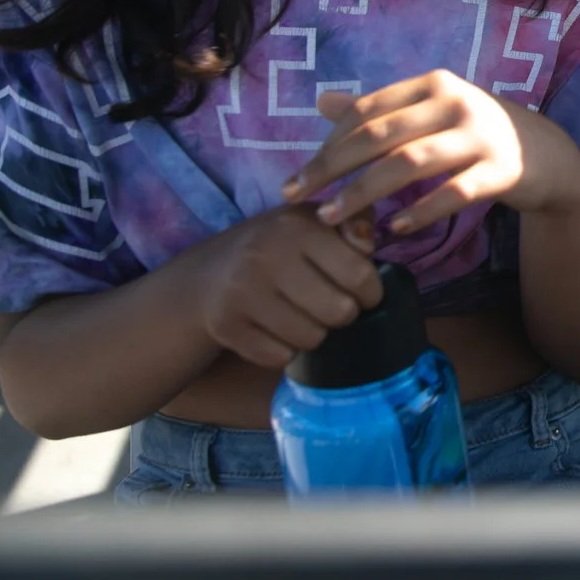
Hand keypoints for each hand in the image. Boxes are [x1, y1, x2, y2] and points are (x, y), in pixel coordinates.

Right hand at [188, 203, 381, 367]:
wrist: (208, 275)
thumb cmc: (278, 247)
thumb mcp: (315, 222)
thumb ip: (354, 223)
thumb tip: (366, 245)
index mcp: (296, 226)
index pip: (359, 274)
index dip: (370, 291)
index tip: (364, 293)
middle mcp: (266, 255)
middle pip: (339, 312)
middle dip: (344, 314)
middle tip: (333, 306)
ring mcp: (242, 292)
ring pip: (311, 338)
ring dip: (316, 333)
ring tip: (305, 316)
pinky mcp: (226, 325)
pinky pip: (280, 357)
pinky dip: (285, 350)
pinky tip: (277, 331)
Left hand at [280, 69, 579, 237]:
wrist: (546, 153)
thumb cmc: (474, 133)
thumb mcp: (430, 112)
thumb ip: (379, 109)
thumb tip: (321, 101)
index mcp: (432, 85)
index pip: (367, 111)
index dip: (328, 145)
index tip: (297, 179)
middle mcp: (455, 103)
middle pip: (380, 135)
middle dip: (333, 169)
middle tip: (298, 199)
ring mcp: (480, 136)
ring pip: (410, 163)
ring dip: (366, 192)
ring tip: (334, 218)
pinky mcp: (501, 170)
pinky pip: (454, 193)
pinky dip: (421, 211)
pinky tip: (395, 229)